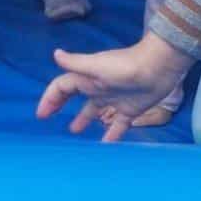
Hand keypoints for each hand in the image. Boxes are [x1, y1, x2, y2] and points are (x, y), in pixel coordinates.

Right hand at [40, 35, 189, 141]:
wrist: (159, 68)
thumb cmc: (125, 66)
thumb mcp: (97, 65)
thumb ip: (76, 63)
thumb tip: (55, 54)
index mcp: (87, 77)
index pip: (62, 87)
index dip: (50, 98)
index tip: (41, 114)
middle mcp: (98, 88)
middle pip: (75, 97)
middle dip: (61, 106)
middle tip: (49, 119)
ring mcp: (114, 100)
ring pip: (94, 111)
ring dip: (83, 119)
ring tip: (74, 131)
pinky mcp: (130, 110)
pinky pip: (117, 125)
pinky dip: (111, 135)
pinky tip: (105, 146)